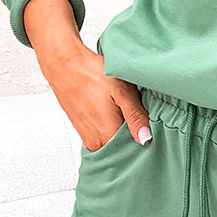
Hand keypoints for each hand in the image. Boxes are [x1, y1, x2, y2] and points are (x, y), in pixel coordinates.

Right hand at [38, 39, 152, 151]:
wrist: (66, 67)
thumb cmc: (92, 75)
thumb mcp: (122, 92)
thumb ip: (135, 117)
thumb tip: (147, 138)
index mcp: (107, 135)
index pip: (136, 149)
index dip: (147, 137)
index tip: (150, 123)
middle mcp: (96, 143)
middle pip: (125, 148)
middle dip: (135, 135)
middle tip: (137, 114)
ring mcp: (89, 139)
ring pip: (115, 143)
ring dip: (123, 132)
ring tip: (123, 112)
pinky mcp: (85, 134)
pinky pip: (105, 139)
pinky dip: (112, 129)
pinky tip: (114, 113)